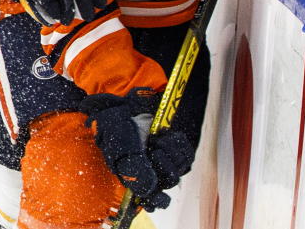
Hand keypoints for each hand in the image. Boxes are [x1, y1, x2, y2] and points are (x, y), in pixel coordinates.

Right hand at [79, 88, 194, 211]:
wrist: (124, 104)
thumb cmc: (117, 128)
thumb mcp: (121, 149)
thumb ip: (136, 172)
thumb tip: (150, 190)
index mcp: (135, 178)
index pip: (151, 200)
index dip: (157, 201)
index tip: (161, 196)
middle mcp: (150, 171)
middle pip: (169, 180)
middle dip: (164, 162)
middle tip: (153, 146)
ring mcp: (164, 158)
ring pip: (180, 167)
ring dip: (171, 149)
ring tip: (157, 137)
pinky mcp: (174, 147)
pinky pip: (187, 154)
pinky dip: (179, 143)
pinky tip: (168, 135)